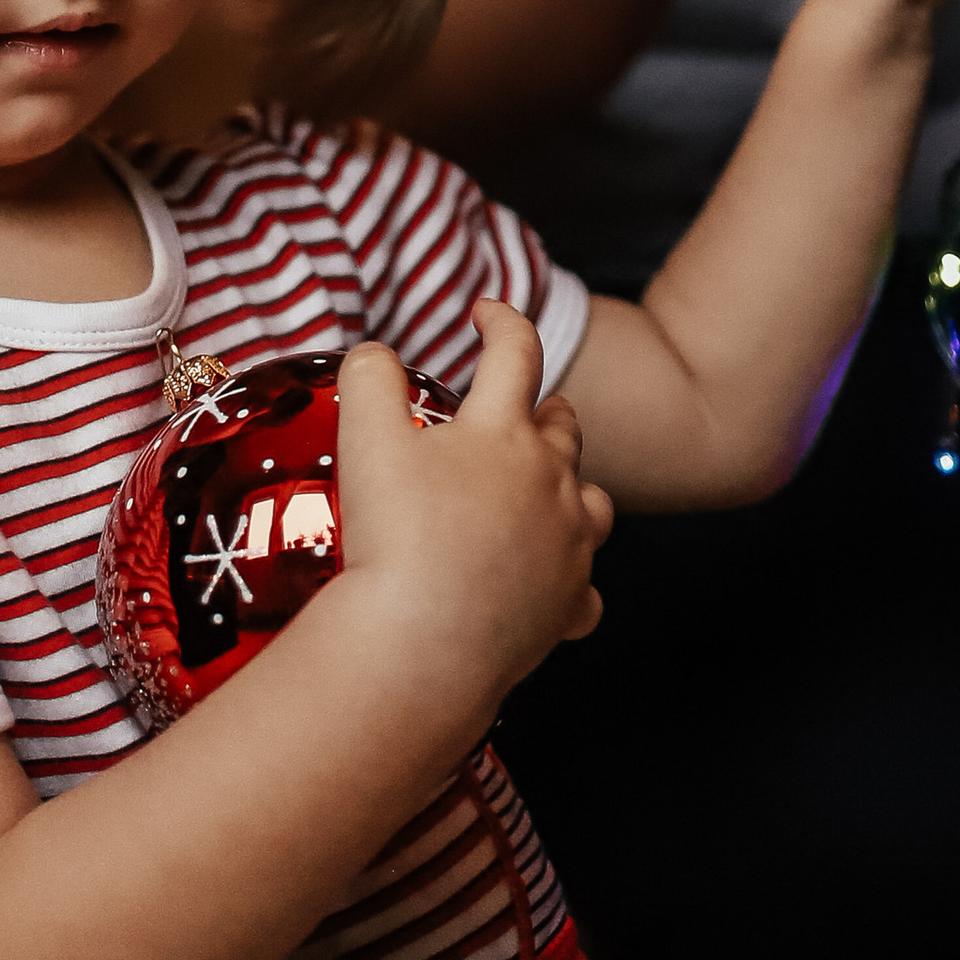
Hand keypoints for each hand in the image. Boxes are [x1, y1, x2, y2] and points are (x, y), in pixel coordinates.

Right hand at [331, 306, 611, 713]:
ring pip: (593, 503)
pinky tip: (548, 586)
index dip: (502, 321)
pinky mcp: (568, 606)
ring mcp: (569, 547)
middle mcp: (552, 483)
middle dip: (543, 409)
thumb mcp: (365, 438)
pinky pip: (586, 592)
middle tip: (520, 409)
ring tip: (545, 489)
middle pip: (565, 427)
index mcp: (505, 433)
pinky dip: (570, 582)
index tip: (487, 315)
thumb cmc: (395, 540)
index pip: (517, 352)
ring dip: (571, 487)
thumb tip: (375, 354)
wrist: (423, 645)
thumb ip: (369, 377)